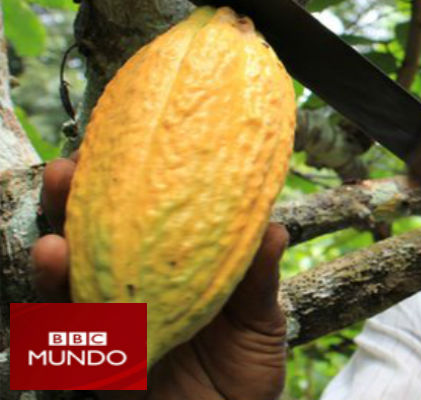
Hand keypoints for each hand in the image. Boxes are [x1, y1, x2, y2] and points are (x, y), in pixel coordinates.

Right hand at [33, 154, 287, 399]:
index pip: (138, 220)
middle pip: (91, 244)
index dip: (122, 185)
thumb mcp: (260, 318)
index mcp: (168, 269)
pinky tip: (57, 314)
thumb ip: (258, 277)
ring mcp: (112, 332)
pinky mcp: (102, 374)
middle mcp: (131, 292)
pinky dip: (61, 334)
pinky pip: (73, 354)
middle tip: (67, 173)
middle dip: (71, 209)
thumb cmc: (249, 368)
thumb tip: (272, 226)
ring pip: (68, 295)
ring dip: (55, 270)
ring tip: (51, 244)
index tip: (117, 143)